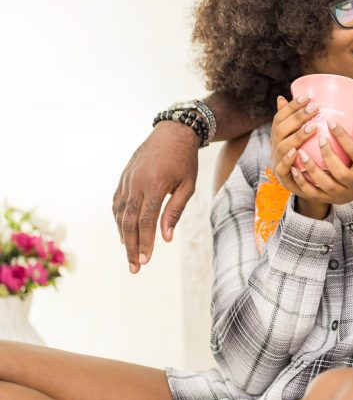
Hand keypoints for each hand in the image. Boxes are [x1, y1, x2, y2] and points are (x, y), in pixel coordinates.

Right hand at [112, 121, 199, 272]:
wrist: (173, 132)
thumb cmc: (185, 160)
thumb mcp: (188, 185)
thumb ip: (176, 211)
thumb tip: (167, 238)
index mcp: (155, 185)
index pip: (146, 221)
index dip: (144, 242)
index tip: (145, 261)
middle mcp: (136, 183)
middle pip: (130, 222)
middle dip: (131, 246)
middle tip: (135, 267)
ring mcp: (127, 180)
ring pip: (120, 213)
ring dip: (123, 235)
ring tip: (129, 254)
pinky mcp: (124, 177)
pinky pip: (117, 202)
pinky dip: (118, 219)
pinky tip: (123, 232)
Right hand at [269, 95, 322, 211]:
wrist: (309, 186)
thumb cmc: (311, 156)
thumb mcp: (310, 139)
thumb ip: (310, 122)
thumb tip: (315, 97)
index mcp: (280, 135)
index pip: (281, 116)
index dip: (292, 106)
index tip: (308, 96)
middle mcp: (276, 146)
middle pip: (281, 129)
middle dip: (298, 117)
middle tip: (316, 108)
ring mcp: (277, 161)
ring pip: (283, 146)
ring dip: (297, 136)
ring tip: (313, 127)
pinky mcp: (284, 178)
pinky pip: (282, 168)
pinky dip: (288, 160)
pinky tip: (297, 152)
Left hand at [271, 97, 352, 216]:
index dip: (343, 137)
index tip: (330, 122)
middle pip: (341, 173)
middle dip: (328, 155)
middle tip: (319, 138)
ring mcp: (344, 194)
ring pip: (326, 185)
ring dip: (312, 169)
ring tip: (301, 153)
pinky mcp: (331, 199)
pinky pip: (314, 194)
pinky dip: (303, 183)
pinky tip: (294, 169)